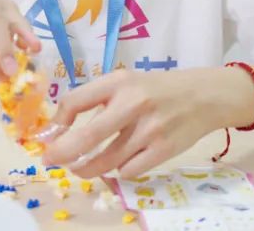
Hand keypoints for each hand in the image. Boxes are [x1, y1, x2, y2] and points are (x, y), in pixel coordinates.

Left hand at [41, 66, 253, 177]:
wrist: (203, 96)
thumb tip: (61, 126)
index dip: (58, 121)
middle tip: (50, 160)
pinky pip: (130, 170)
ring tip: (78, 170)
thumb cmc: (155, 89)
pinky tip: (115, 165)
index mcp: (118, 82)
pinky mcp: (165, 150)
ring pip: (108, 160)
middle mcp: (133, 104)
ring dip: (87, 168)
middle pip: (89, 136)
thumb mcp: (125, 82)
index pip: (75, 100)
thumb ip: (96, 99)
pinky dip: (118, 171)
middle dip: (64, 152)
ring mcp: (150, 129)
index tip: (51, 133)